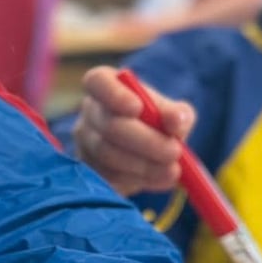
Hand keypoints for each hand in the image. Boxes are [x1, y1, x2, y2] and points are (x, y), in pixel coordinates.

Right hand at [73, 66, 194, 196]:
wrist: (149, 150)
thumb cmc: (158, 122)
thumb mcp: (173, 113)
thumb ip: (178, 114)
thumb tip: (176, 120)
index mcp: (105, 86)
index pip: (97, 82)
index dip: (114, 95)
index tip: (138, 108)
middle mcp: (90, 112)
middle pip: (109, 125)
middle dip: (145, 141)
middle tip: (174, 151)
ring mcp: (84, 143)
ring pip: (108, 155)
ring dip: (145, 165)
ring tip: (173, 170)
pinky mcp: (88, 170)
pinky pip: (108, 177)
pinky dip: (139, 180)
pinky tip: (161, 179)